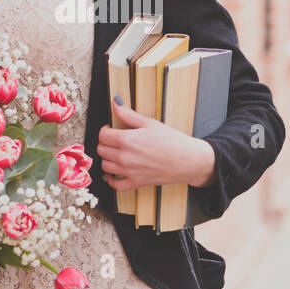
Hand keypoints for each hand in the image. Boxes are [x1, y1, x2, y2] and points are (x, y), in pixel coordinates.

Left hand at [97, 97, 216, 191]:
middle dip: (106, 143)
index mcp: (127, 140)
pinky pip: (115, 185)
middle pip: (101, 149)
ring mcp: (129, 171)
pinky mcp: (136, 183)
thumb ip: (129, 115)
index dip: (106, 130)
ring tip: (116, 153)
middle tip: (115, 140)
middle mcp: (125, 157)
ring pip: (105, 166)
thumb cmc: (173, 141)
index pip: (103, 135)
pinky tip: (113, 173)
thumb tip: (115, 103)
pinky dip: (110, 179)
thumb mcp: (150, 123)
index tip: (111, 129)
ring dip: (107, 159)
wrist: (188, 160)